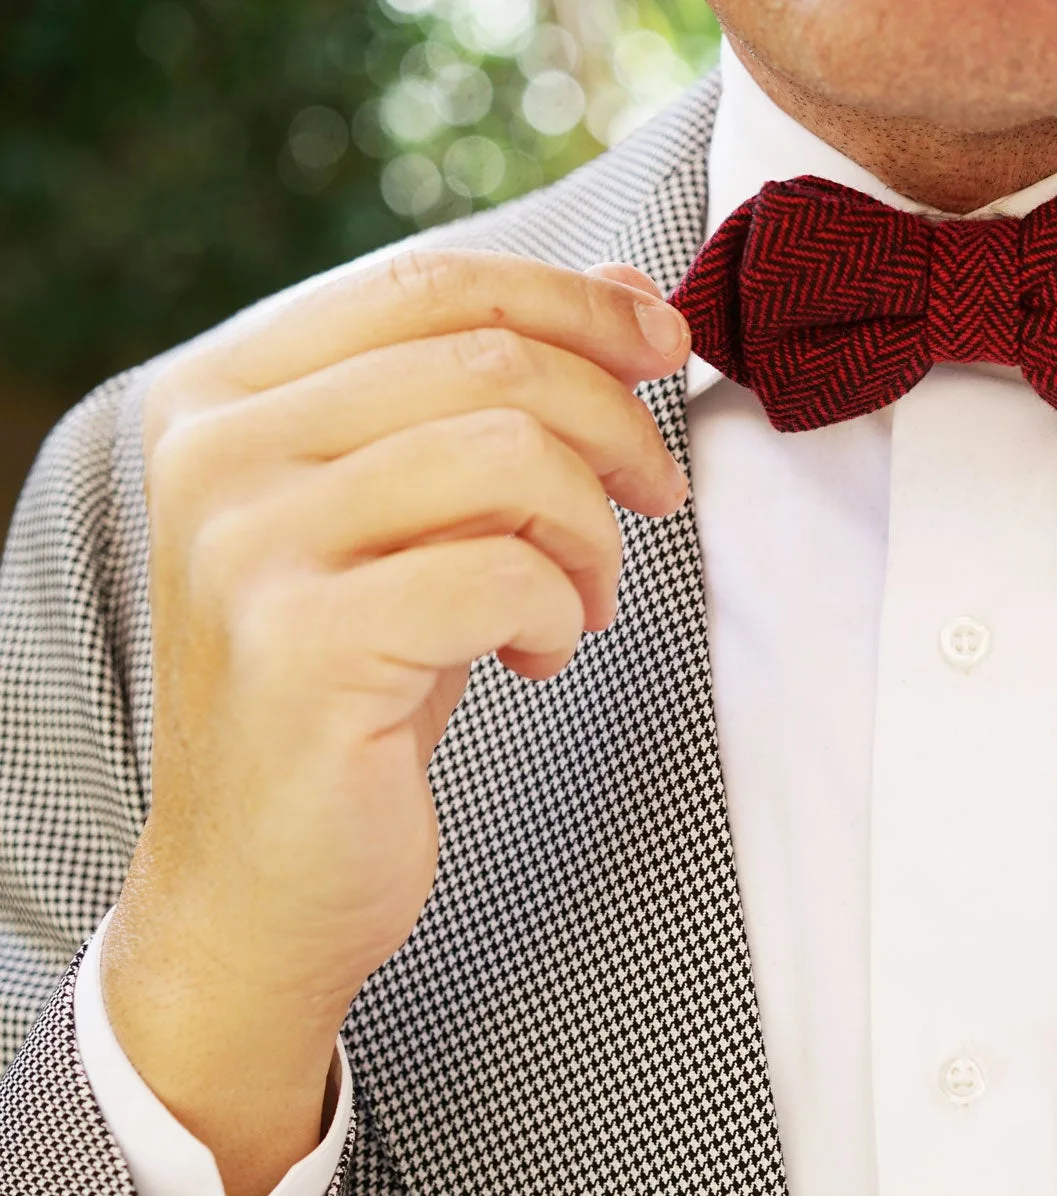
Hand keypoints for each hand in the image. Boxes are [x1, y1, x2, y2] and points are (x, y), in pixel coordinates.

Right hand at [99, 249, 690, 1195]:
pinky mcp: (298, 644)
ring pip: (507, 454)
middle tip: (655, 499)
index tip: (668, 343)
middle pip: (489, 359)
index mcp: (224, 392)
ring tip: (582, 599)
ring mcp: (244, 545)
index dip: (576, 301)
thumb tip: (626, 292)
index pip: (431, 282)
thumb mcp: (417, 518)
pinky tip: (533, 658)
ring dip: (592, 532)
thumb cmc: (356, 686)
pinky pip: (501, 574)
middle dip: (616, 424)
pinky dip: (558, 614)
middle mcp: (214, 450)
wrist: (263, 879)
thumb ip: (488, 400)